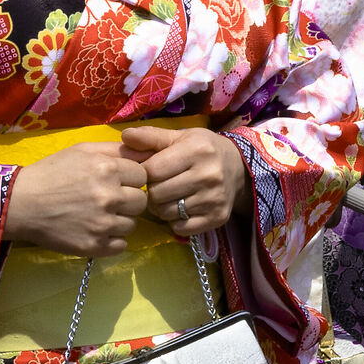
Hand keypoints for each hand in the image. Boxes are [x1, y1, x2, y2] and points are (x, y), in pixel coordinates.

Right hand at [0, 144, 149, 256]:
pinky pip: (121, 245)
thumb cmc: (51, 173)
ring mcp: (102, 224)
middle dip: (128, 200)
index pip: (142, 175)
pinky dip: (112, 241)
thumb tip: (147, 153)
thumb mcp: (83, 151)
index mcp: (108, 169)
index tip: (116, 181)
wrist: (20, 204)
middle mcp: (109, 196)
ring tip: (99, 215)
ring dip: (120, 220)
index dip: (130, 178)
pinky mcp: (93, 246)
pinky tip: (97, 231)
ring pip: (131, 224)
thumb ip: (117, 149)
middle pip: (141, 201)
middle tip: (108, 200)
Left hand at [121, 124, 246, 238]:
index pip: (152, 170)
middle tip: (161, 185)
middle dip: (153, 191)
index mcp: (197, 150)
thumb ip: (151, 137)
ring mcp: (214, 198)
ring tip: (170, 197)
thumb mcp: (180, 137)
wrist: (239, 168)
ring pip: (166, 213)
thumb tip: (125, 136)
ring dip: (162, 207)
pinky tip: (183, 209)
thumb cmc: (203, 150)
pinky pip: (180, 228)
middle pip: (157, 194)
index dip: (145, 172)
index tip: (152, 171)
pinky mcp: (217, 218)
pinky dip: (176, 221)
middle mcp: (208, 175)